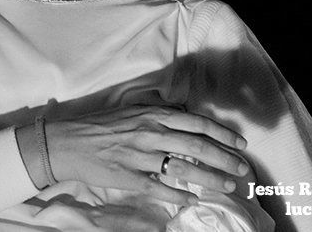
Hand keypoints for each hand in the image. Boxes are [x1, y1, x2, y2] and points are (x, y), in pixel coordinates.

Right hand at [44, 105, 248, 204]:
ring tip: (227, 186)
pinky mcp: (129, 177)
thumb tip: (187, 121)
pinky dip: (179, 197)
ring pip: (184, 170)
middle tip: (242, 169)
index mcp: (154, 115)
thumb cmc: (101, 125)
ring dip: (210, 179)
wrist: (68, 141)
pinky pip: (160, 189)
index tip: (241, 143)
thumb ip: (159, 115)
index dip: (223, 134)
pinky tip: (192, 201)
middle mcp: (151, 133)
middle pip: (198, 147)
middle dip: (225, 159)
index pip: (198, 124)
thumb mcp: (133, 111)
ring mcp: (140, 157)